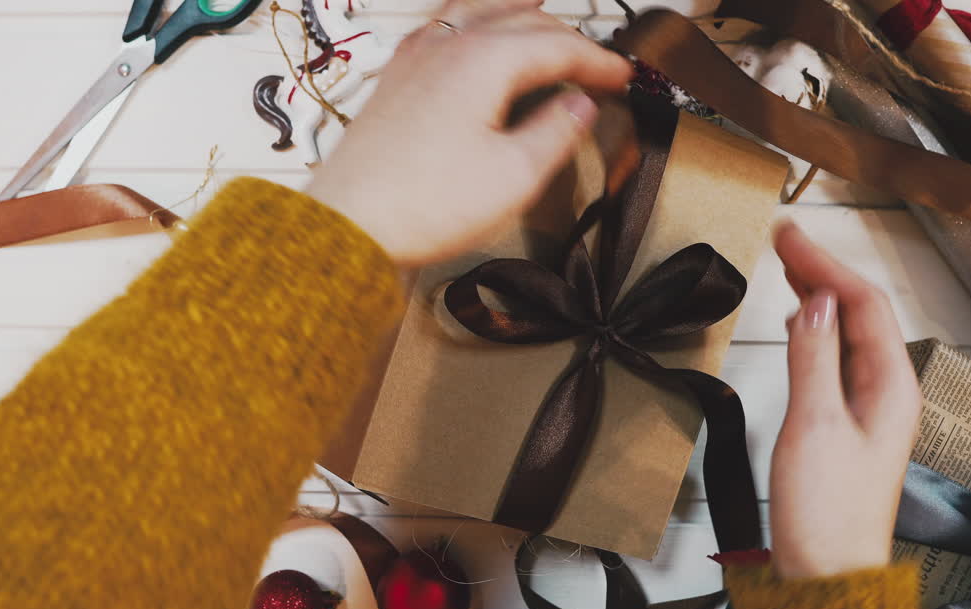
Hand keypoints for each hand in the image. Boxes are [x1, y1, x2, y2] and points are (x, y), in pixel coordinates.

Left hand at [305, 0, 631, 266]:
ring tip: (535, 3)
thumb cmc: (420, 204)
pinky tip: (462, 27)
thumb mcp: (514, 176)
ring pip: (475, 10)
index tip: (621, 76)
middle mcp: (448, 46)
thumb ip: (555, 133)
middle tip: (592, 60)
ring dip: (513, 7)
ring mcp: (416, 59)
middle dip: (565, 36)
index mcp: (484, 61)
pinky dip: (466, 18)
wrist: (349, 224)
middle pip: (521, 21)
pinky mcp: (394, 81)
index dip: (597, 60)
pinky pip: (438, 27)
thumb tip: (580, 107)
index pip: (558, 45)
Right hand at [768, 222, 921, 578]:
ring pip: (846, 335)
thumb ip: (813, 360)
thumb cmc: (827, 516)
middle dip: (821, 272)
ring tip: (789, 267)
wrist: (827, 572)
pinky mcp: (844, 426)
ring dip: (817, 297)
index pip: (861, 303)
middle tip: (784, 240)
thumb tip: (813, 306)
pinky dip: (813, 333)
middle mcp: (885, 393)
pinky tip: (799, 326)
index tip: (789, 237)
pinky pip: (834, 362)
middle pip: (857, 314)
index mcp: (889, 387)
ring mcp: (866, 410)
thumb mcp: (813, 426)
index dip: (824, 264)